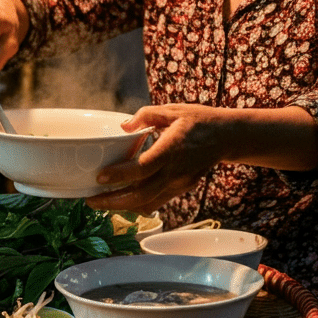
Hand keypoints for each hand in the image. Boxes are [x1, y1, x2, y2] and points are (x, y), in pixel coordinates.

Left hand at [86, 104, 233, 213]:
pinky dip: (138, 205)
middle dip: (113, 201)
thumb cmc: (199, 120)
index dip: (120, 176)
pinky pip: (157, 202)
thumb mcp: (172, 110)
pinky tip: (123, 201)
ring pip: (148, 203)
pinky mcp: (182, 189)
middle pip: (141, 195)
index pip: (142, 168)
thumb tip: (124, 127)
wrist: (227, 137)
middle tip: (91, 201)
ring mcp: (180, 183)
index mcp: (171, 149)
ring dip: (123, 207)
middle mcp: (175, 171)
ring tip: (101, 203)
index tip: (100, 177)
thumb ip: (145, 116)